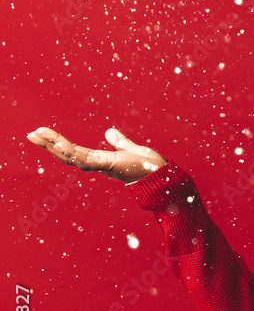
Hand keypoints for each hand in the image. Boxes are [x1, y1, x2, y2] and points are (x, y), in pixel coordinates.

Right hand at [26, 127, 167, 183]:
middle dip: (49, 145)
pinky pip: (86, 159)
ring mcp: (103, 166)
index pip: (76, 151)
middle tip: (31, 134)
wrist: (166, 178)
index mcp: (103, 160)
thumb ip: (121, 142)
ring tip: (37, 135)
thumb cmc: (152, 167)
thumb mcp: (133, 149)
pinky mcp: (110, 166)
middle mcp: (100, 165)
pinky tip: (58, 144)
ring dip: (54, 146)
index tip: (44, 133)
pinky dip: (71, 151)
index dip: (60, 144)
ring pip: (72, 157)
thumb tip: (109, 132)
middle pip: (69, 155)